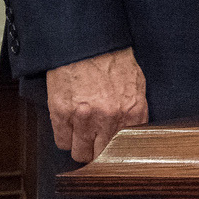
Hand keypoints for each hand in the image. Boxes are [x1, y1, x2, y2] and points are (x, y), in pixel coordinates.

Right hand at [47, 47, 147, 163]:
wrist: (88, 43)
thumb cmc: (112, 60)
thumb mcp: (136, 83)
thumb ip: (135, 110)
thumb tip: (132, 131)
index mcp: (132, 110)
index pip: (126, 148)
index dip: (117, 151)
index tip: (113, 151)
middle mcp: (110, 118)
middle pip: (101, 155)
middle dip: (98, 151)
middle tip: (94, 143)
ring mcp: (84, 117)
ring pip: (79, 153)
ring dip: (80, 147)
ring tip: (81, 135)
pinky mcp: (61, 113)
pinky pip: (61, 141)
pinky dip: (65, 137)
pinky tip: (69, 127)